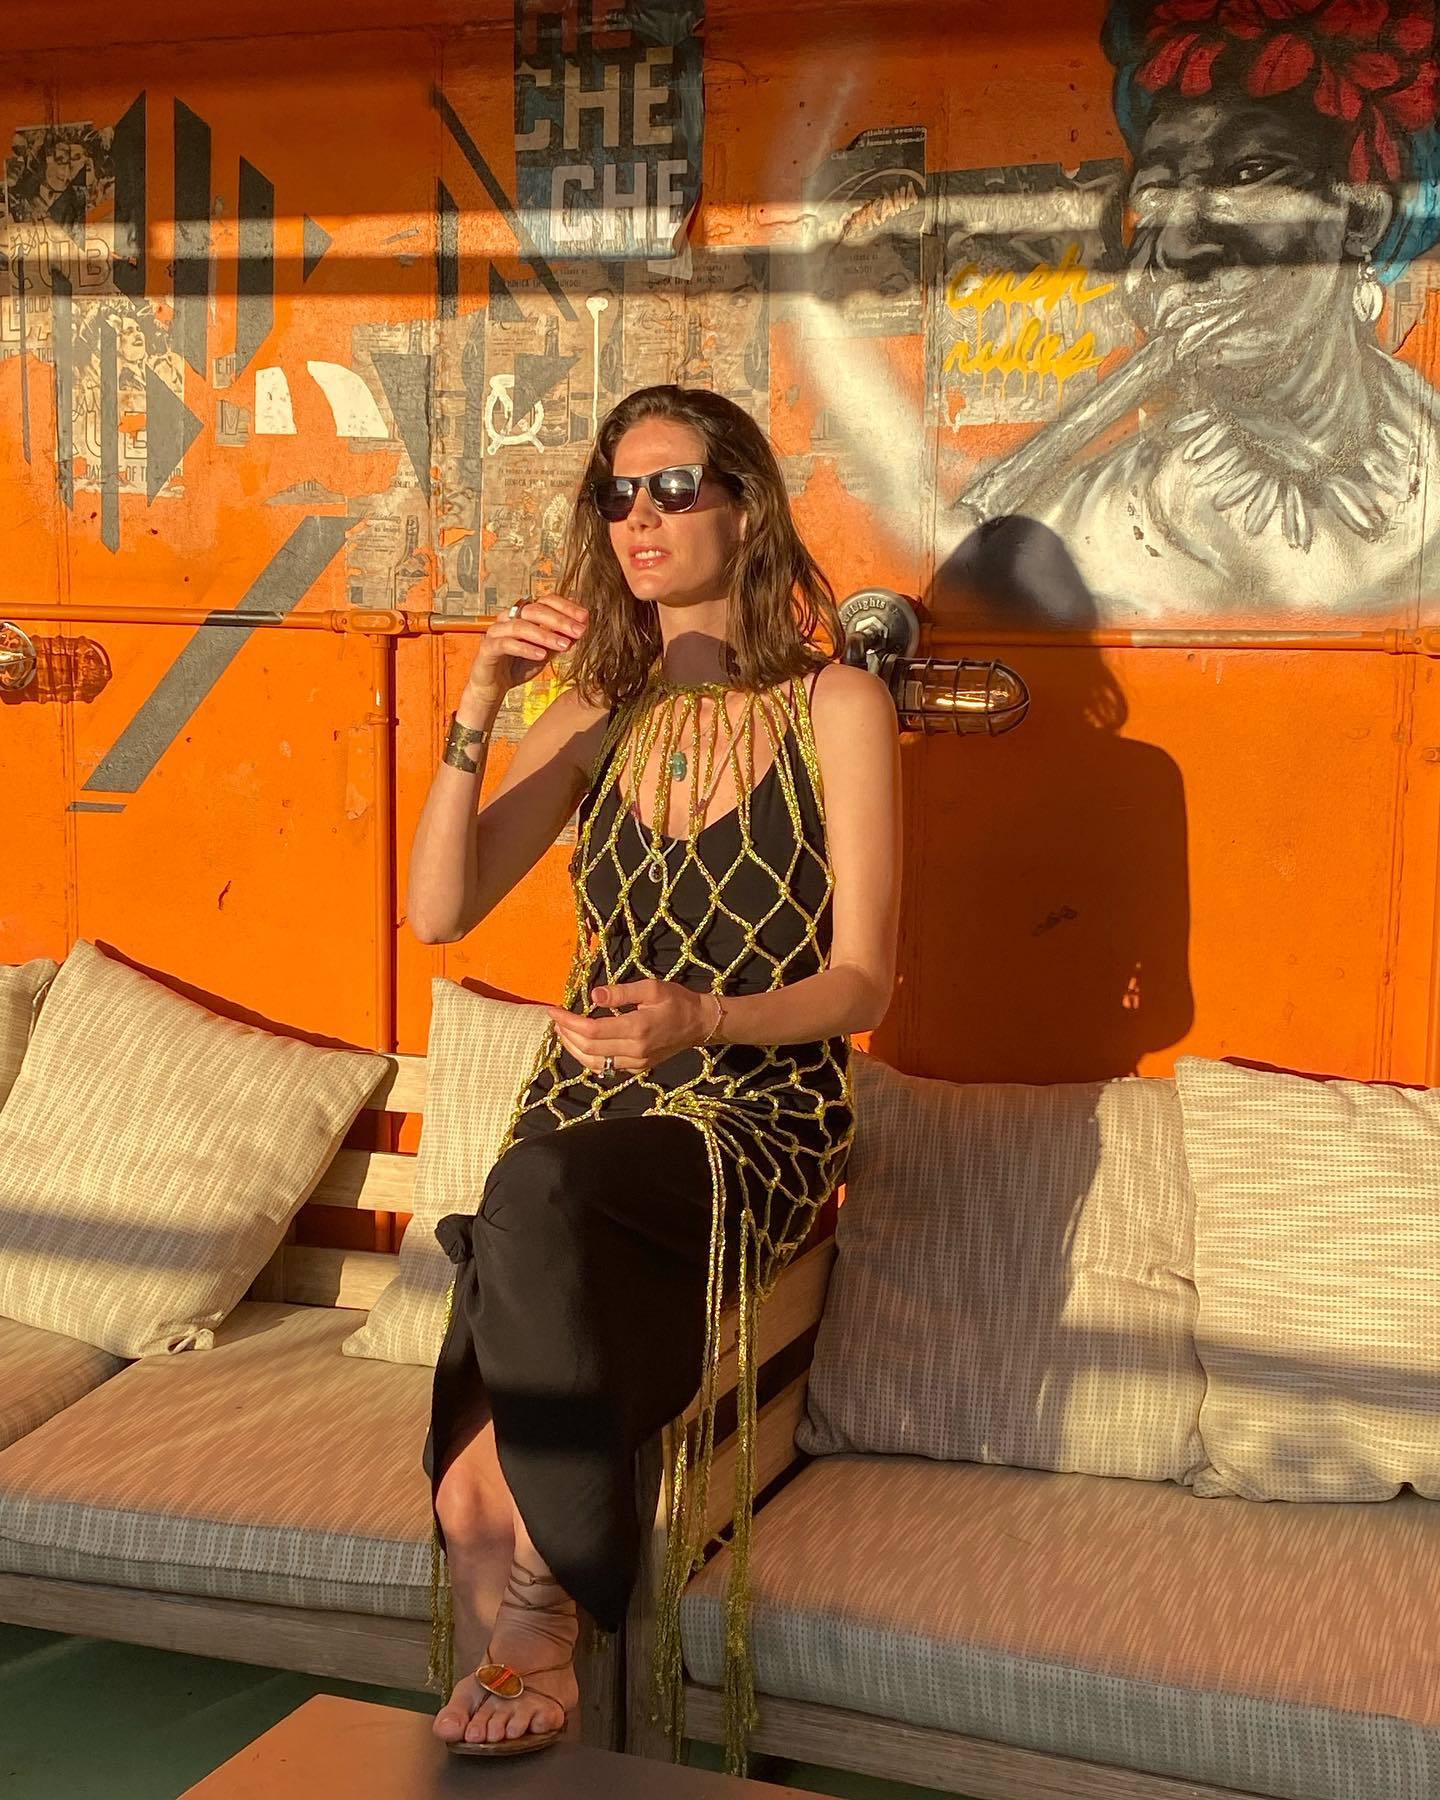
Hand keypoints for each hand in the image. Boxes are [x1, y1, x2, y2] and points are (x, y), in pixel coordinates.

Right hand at [466, 596, 588, 701]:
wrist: (494, 686)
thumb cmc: (519, 665)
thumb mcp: (546, 652)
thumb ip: (560, 640)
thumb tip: (583, 629)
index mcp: (524, 614)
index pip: (546, 601)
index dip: (566, 607)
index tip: (585, 617)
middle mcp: (509, 617)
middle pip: (535, 610)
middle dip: (560, 620)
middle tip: (579, 631)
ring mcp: (497, 630)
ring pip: (521, 626)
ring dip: (545, 635)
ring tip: (564, 645)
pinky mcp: (488, 647)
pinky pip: (507, 644)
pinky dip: (526, 648)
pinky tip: (542, 655)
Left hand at [542, 979, 719, 1074]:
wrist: (699, 1024)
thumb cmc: (676, 1001)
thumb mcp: (651, 988)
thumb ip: (621, 993)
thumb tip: (593, 996)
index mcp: (637, 1028)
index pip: (592, 1029)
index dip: (568, 1021)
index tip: (554, 1010)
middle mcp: (634, 1051)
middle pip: (589, 1048)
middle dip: (567, 1033)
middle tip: (556, 1019)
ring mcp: (636, 1063)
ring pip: (594, 1063)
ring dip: (573, 1048)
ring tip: (562, 1032)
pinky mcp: (637, 1068)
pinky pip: (605, 1068)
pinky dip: (587, 1058)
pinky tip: (580, 1045)